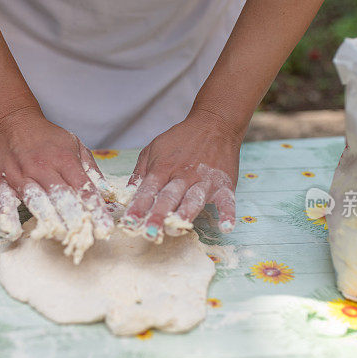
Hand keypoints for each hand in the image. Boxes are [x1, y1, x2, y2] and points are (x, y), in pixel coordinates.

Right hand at [0, 107, 112, 261]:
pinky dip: (8, 217)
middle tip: (86, 238)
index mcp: (64, 160)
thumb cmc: (47, 138)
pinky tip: (15, 233)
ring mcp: (21, 176)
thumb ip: (92, 170)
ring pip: (37, 201)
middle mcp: (43, 168)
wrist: (13, 122)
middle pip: (61, 197)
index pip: (84, 188)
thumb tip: (108, 193)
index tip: (105, 228)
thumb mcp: (75, 145)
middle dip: (75, 219)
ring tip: (62, 237)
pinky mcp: (2, 182)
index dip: (95, 209)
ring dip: (50, 220)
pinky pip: (4, 201)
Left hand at [122, 110, 241, 241]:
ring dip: (186, 213)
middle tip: (150, 233)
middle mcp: (182, 176)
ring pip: (193, 199)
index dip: (138, 207)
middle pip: (168, 197)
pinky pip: (227, 201)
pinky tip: (226, 227)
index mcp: (162, 169)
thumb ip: (140, 171)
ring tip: (178, 227)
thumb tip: (128, 192)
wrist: (214, 124)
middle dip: (158, 215)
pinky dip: (228, 213)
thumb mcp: (153, 149)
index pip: (147, 190)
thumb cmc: (181, 139)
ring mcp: (204, 180)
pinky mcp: (224, 184)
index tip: (129, 223)